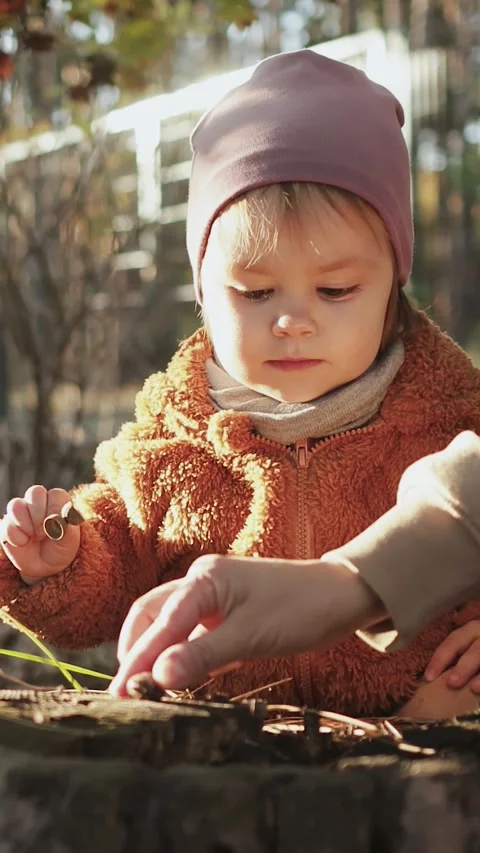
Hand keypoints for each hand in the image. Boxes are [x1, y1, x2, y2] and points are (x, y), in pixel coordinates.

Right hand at [0, 485, 80, 582]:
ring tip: (33, 537)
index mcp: (57, 502)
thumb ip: (67, 528)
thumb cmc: (61, 548)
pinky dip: (17, 537)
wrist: (46, 567)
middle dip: (39, 515)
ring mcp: (21, 513)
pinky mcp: (7, 525)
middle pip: (34, 492)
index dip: (55, 510)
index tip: (56, 527)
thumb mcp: (70, 541)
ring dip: (26, 524)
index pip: (55, 494)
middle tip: (43, 532)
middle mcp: (38, 503)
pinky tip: (24, 543)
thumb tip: (57, 519)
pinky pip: (7, 525)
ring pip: (16, 505)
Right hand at [109, 553, 383, 695]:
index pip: (158, 622)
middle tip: (125, 693)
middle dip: (135, 651)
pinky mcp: (225, 611)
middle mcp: (201, 581)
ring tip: (142, 690)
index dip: (136, 659)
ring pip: (169, 623)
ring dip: (154, 653)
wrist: (341, 596)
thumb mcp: (251, 637)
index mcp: (203, 579)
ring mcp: (212, 595)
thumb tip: (156, 677)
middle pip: (151, 615)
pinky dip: (178, 652)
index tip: (119, 693)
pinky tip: (175, 677)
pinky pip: (190, 631)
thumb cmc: (300, 610)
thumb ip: (202, 656)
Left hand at [425, 621, 479, 692]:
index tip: (429, 677)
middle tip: (451, 683)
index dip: (440, 659)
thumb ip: (456, 656)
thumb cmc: (477, 646)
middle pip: (474, 652)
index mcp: (471, 630)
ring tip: (473, 688)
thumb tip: (432, 678)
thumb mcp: (469, 643)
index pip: (453, 642)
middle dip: (462, 668)